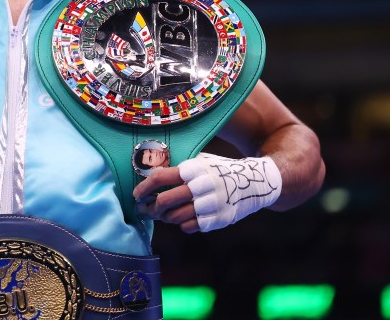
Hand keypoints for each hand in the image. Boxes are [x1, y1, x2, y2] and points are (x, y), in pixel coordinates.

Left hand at [134, 153, 282, 232]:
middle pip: (165, 201)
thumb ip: (177, 167)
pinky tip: (183, 218)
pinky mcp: (218, 219)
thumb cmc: (216, 171)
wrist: (252, 183)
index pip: (160, 177)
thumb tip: (146, 172)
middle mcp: (202, 186)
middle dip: (151, 208)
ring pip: (175, 217)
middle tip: (145, 210)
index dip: (144, 187)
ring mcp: (211, 204)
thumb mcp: (200, 161)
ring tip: (163, 214)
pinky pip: (189, 227)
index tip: (137, 195)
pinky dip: (182, 224)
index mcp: (194, 169)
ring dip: (165, 217)